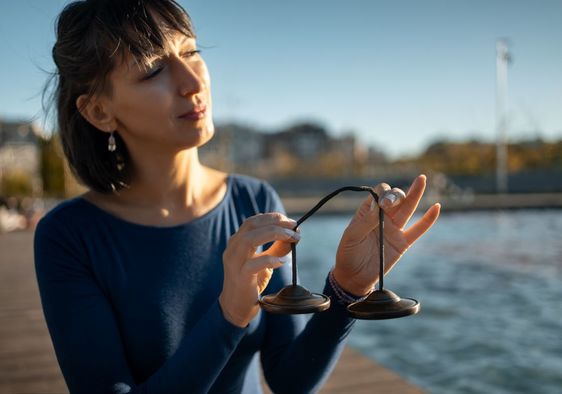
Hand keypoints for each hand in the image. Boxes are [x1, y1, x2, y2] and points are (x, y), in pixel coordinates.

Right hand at [219, 213, 298, 326]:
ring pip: (249, 239)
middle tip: (294, 227)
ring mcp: (235, 262)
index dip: (272, 218)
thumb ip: (276, 248)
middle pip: (251, 225)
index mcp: (237, 241)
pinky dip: (271, 259)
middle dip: (275, 222)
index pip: (253, 221)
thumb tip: (294, 235)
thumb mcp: (265, 261)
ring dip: (273, 234)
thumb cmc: (251, 281)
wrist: (236, 306)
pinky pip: (254, 264)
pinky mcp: (240, 277)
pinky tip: (284, 260)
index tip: (290, 222)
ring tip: (291, 237)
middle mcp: (233, 248)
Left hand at [333, 174, 439, 295]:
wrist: (354, 277)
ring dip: (415, 194)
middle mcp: (383, 217)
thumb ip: (366, 221)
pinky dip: (428, 219)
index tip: (382, 205)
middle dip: (397, 194)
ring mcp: (394, 229)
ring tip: (422, 179)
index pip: (379, 193)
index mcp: (368, 211)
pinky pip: (418, 229)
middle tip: (394, 200)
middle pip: (395, 198)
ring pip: (408, 208)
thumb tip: (381, 205)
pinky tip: (436, 208)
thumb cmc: (348, 254)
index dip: (383, 194)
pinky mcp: (403, 243)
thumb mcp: (352, 236)